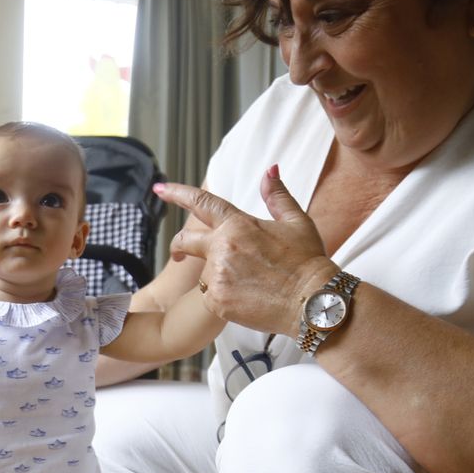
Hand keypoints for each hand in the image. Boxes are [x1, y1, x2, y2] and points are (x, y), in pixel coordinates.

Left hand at [162, 167, 336, 333]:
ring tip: (248, 284)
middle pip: (186, 241)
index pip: (201, 203)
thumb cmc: (308, 262)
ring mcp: (218, 276)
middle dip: (178, 247)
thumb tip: (270, 170)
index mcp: (238, 224)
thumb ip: (277, 196)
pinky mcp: (218, 301)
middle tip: (178, 255)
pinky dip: (224, 297)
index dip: (177, 194)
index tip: (159, 189)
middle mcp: (222, 248)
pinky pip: (211, 297)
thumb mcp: (297, 222)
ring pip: (204, 274)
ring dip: (218, 277)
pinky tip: (248, 299)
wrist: (314, 303)